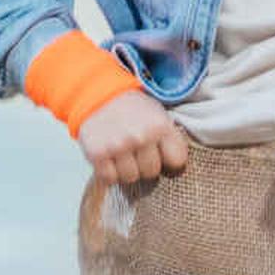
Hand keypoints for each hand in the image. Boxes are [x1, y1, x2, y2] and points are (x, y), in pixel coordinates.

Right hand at [74, 91, 192, 186]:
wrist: (98, 95)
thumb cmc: (132, 109)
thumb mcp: (157, 114)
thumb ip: (169, 137)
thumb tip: (176, 167)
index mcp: (160, 126)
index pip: (177, 161)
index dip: (169, 159)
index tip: (161, 154)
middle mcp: (140, 137)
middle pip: (152, 172)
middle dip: (145, 165)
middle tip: (137, 151)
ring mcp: (118, 146)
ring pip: (131, 178)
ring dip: (127, 170)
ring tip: (123, 155)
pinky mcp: (98, 154)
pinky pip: (110, 178)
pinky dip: (109, 173)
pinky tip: (110, 159)